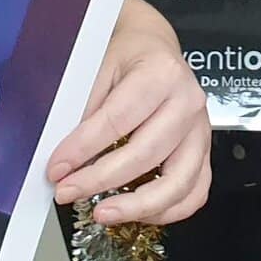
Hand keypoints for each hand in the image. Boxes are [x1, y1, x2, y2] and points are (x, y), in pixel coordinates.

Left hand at [45, 0, 210, 224]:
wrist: (153, 47)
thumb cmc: (125, 56)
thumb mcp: (97, 67)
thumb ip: (83, 109)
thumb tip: (64, 156)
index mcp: (161, 74)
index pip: (117, 120)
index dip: (82, 149)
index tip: (56, 168)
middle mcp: (188, 102)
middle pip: (145, 154)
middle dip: (100, 180)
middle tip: (68, 192)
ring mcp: (200, 130)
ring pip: (178, 183)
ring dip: (136, 206)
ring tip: (103, 214)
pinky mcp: (204, 151)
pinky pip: (195, 192)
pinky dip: (167, 210)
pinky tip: (138, 213)